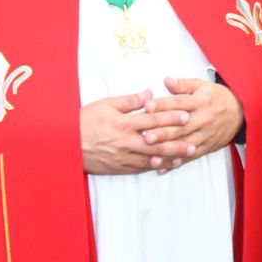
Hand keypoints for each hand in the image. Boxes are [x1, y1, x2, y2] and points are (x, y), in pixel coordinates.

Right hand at [81, 89, 198, 174]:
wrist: (67, 145)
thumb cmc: (85, 121)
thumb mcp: (105, 105)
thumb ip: (128, 101)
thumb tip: (148, 94)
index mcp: (123, 123)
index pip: (152, 120)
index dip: (171, 117)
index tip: (187, 115)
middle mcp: (125, 141)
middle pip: (157, 142)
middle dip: (177, 142)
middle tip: (195, 141)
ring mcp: (123, 156)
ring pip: (151, 158)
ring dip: (170, 157)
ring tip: (186, 155)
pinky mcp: (119, 167)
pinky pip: (140, 168)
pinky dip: (154, 167)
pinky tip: (166, 165)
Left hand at [139, 77, 243, 170]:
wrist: (241, 113)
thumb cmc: (218, 98)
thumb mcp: (202, 86)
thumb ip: (183, 85)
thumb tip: (166, 81)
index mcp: (200, 102)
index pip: (179, 103)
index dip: (162, 105)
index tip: (147, 106)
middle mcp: (203, 120)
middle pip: (180, 127)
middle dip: (162, 133)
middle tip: (145, 137)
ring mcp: (205, 135)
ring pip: (184, 144)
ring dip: (167, 151)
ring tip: (151, 154)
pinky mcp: (206, 148)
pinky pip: (189, 157)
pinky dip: (175, 163)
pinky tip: (162, 167)